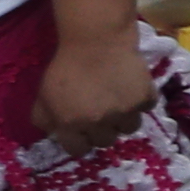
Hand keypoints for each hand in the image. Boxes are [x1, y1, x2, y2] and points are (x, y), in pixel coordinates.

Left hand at [32, 26, 155, 153]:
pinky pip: (146, 108)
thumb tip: (53, 133)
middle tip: (102, 115)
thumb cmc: (66, 66)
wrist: (96, 39)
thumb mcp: (43, 93)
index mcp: (71, 124)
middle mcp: (98, 123)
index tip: (82, 131)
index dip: (80, 141)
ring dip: (124, 118)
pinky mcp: (144, 98)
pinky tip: (132, 89)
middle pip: (105, 142)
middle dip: (102, 130)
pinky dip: (141, 100)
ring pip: (129, 128)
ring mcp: (124, 112)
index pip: (79, 151)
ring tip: (120, 104)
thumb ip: (43, 118)